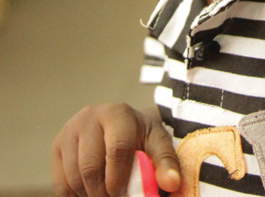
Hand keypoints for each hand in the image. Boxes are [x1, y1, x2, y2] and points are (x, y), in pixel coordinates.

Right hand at [52, 104, 180, 196]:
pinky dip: (74, 195)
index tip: (123, 194)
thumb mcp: (157, 143)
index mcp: (118, 113)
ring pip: (74, 176)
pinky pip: (60, 182)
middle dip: (102, 190)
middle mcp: (90, 117)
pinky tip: (89, 192)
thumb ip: (165, 162)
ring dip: (89, 193)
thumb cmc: (140, 136)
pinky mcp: (56, 146)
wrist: (118, 124)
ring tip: (104, 193)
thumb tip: (172, 184)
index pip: (117, 149)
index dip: (119, 178)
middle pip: (90, 166)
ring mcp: (69, 131)